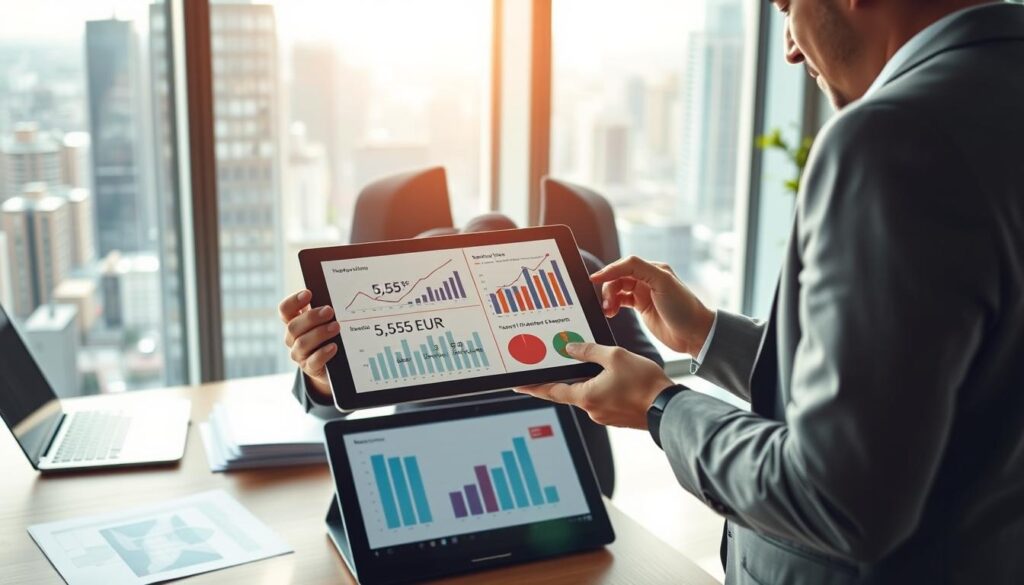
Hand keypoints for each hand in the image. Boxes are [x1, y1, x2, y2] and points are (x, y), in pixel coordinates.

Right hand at [278, 289, 338, 400]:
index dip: (294, 301)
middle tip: (329, 311)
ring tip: (336, 326)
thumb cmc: (328, 336)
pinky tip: (334, 347)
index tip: (308, 293)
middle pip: (293, 326)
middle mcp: (292, 338)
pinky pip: (313, 361)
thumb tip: (335, 297)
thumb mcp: (324, 322)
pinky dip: (323, 353)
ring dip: (320, 333)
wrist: (331, 365)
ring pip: (302, 343)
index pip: (285, 310)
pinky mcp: (310, 368)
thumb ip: (324, 310)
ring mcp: (299, 354)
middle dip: (311, 317)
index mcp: (294, 322)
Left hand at [514, 343, 672, 429]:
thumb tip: (569, 348)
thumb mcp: (614, 356)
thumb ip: (589, 351)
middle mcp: (591, 410)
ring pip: (588, 395)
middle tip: (554, 367)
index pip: (551, 391)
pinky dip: (601, 388)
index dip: (533, 386)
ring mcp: (604, 416)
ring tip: (593, 366)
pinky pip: (602, 400)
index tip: (517, 384)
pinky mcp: (617, 417)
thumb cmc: (644, 383)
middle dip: (563, 379)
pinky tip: (612, 378)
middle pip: (569, 392)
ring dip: (587, 382)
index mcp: (586, 396)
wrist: (668, 408)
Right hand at [591, 256, 714, 355]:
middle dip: (609, 289)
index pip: (626, 264)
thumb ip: (638, 269)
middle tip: (606, 305)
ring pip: (618, 290)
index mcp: (654, 269)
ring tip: (608, 311)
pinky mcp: (642, 307)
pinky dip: (613, 305)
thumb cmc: (683, 308)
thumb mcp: (662, 282)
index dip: (609, 271)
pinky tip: (611, 313)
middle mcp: (648, 279)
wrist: (695, 334)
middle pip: (619, 277)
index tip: (594, 279)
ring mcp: (644, 293)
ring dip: (609, 299)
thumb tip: (613, 268)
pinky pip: (621, 301)